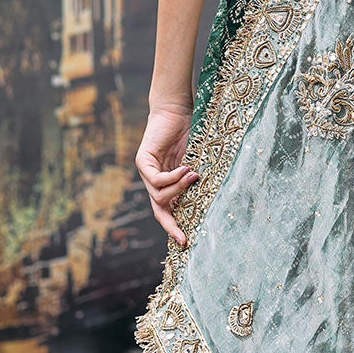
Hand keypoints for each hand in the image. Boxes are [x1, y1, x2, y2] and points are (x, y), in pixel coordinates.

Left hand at [136, 104, 197, 246]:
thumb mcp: (195, 162)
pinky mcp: (142, 161)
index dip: (175, 226)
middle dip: (171, 225)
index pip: (167, 210)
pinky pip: (156, 179)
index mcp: (165, 183)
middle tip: (183, 236)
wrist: (175, 110)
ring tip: (194, 176)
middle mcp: (152, 180)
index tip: (186, 242)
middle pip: (158, 210)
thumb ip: (194, 180)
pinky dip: (172, 178)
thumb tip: (210, 201)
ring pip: (159, 195)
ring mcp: (146, 171)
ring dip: (178, 189)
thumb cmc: (188, 132)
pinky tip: (185, 169)